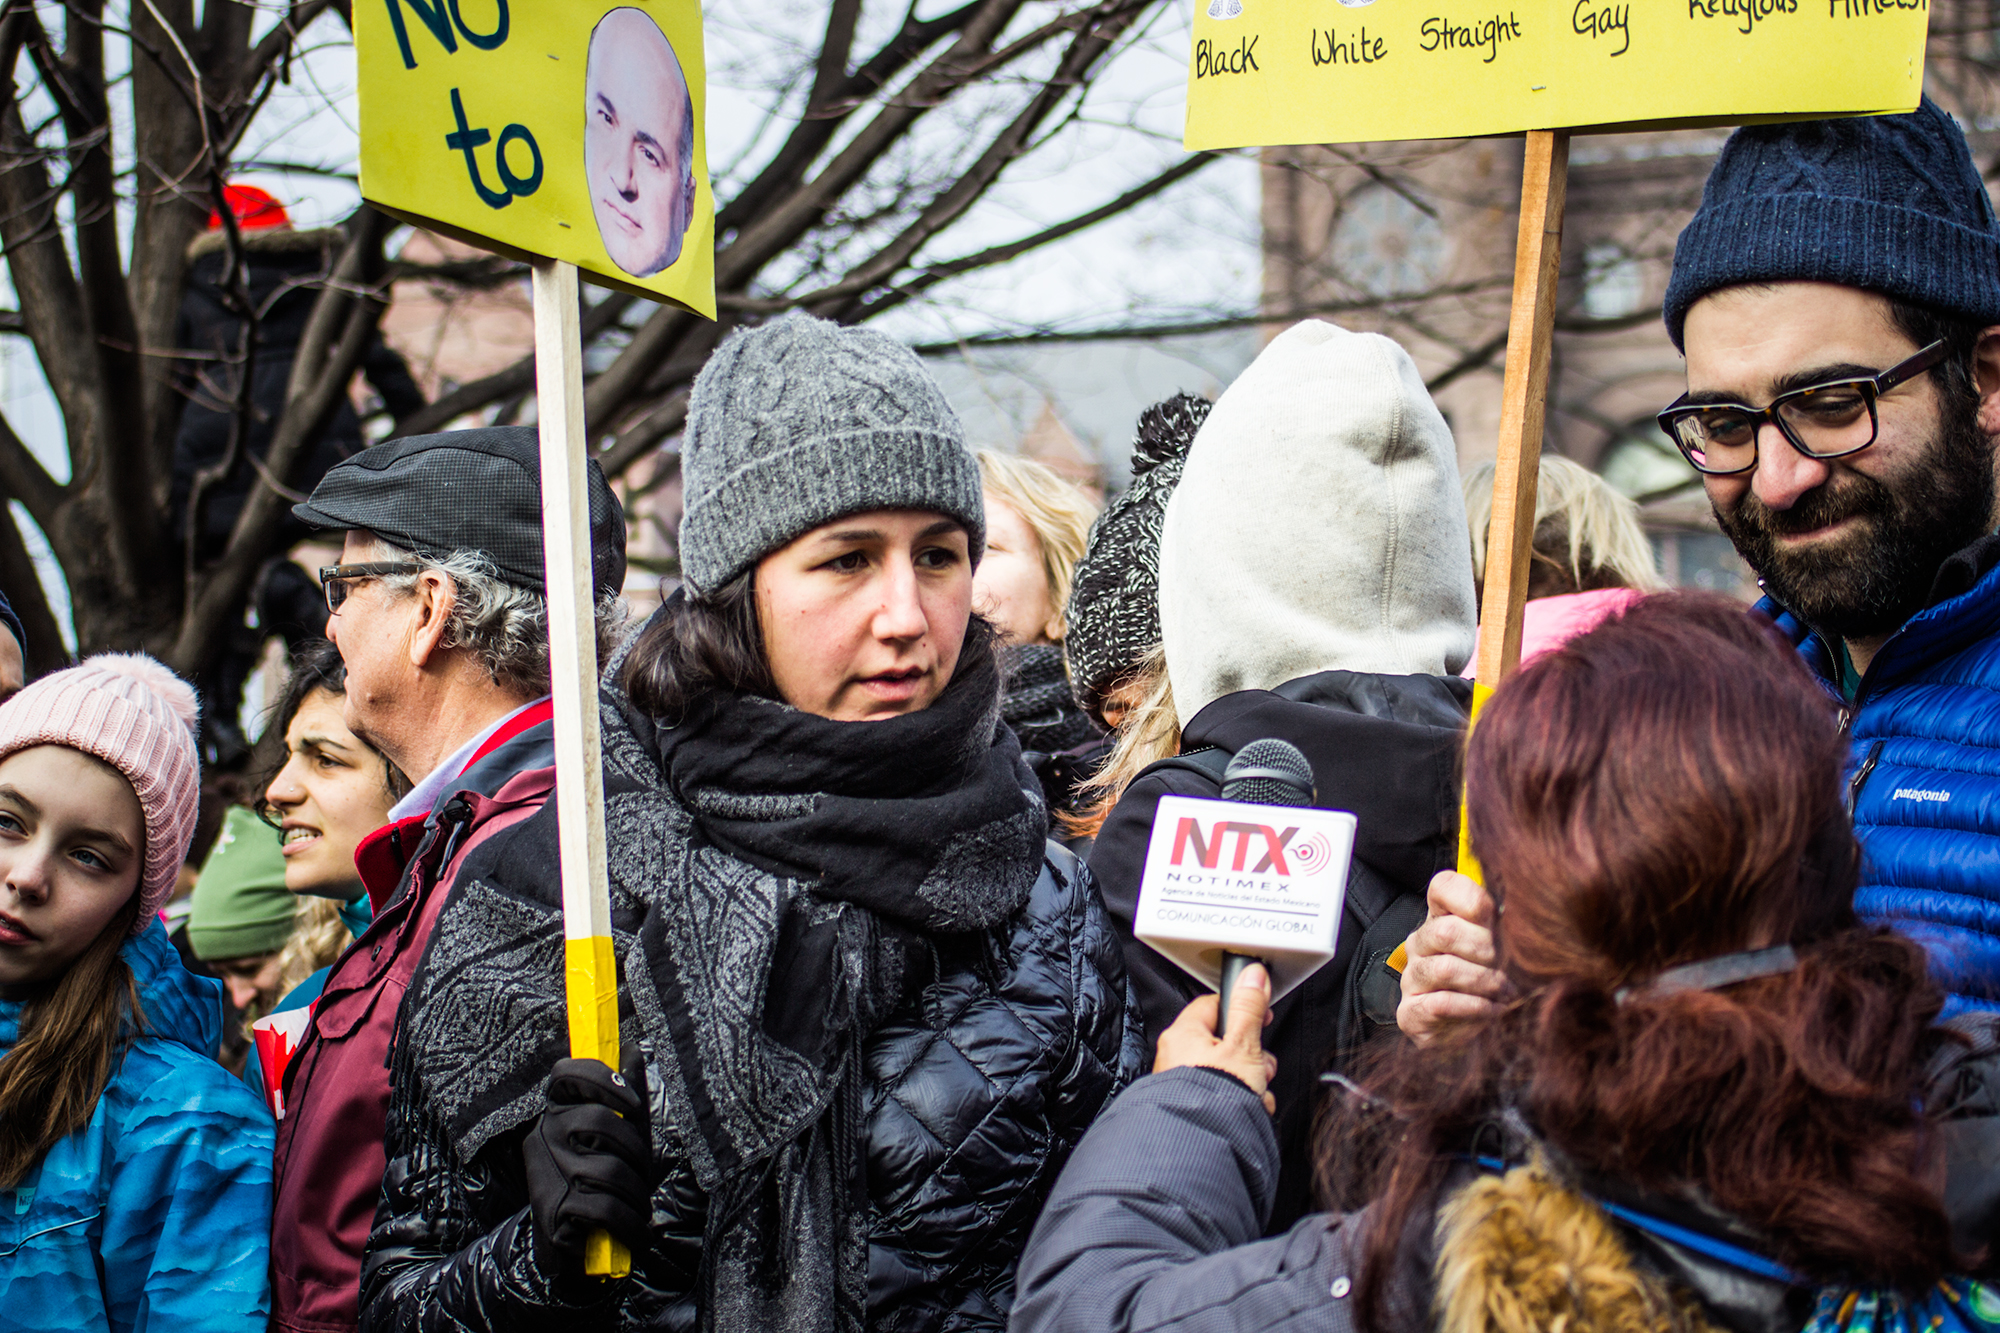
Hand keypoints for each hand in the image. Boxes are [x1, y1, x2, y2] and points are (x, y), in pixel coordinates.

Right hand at [522, 1042, 650, 1262]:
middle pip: (599, 1122)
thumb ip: (624, 1096)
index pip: (565, 1073)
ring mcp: (545, 1173)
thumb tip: (635, 1048)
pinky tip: (637, 1231)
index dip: (601, 1078)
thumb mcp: (617, 1136)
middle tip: (644, 1173)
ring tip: (640, 1208)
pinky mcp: (552, 1209)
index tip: (632, 1102)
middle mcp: (543, 1135)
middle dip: (636, 1151)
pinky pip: (604, 1208)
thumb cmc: (599, 1181)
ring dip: (637, 1194)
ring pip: (608, 1170)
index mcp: (557, 1111)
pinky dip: (630, 1224)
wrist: (570, 1244)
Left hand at [1154, 963, 1278, 1113]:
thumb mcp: (1243, 1046)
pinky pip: (1220, 1095)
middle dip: (1251, 1057)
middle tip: (1260, 1066)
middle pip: (1224, 1042)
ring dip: (1250, 1082)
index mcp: (1183, 1034)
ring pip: (1227, 1072)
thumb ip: (1249, 1008)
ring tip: (1256, 1094)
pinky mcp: (1192, 1105)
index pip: (1213, 1005)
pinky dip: (1238, 1101)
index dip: (1241, 1009)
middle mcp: (1176, 1056)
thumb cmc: (1214, 1095)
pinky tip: (1248, 1110)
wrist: (1202, 1145)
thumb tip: (1252, 975)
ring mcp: (1182, 1083)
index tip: (1260, 1016)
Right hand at [1397, 869, 1511, 1046]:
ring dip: (1484, 983)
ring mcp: (1412, 977)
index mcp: (1443, 918)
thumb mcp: (1510, 947)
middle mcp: (1421, 943)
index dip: (1471, 900)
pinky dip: (1474, 1008)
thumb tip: (1532, 904)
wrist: (1482, 1037)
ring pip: (1442, 969)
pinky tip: (1493, 1011)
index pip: (1443, 886)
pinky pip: (1438, 1004)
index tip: (1494, 920)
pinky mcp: (1410, 1013)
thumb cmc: (1500, 982)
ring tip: (1506, 993)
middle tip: (1507, 966)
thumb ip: (1512, 923)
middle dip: (1486, 951)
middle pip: (1445, 932)